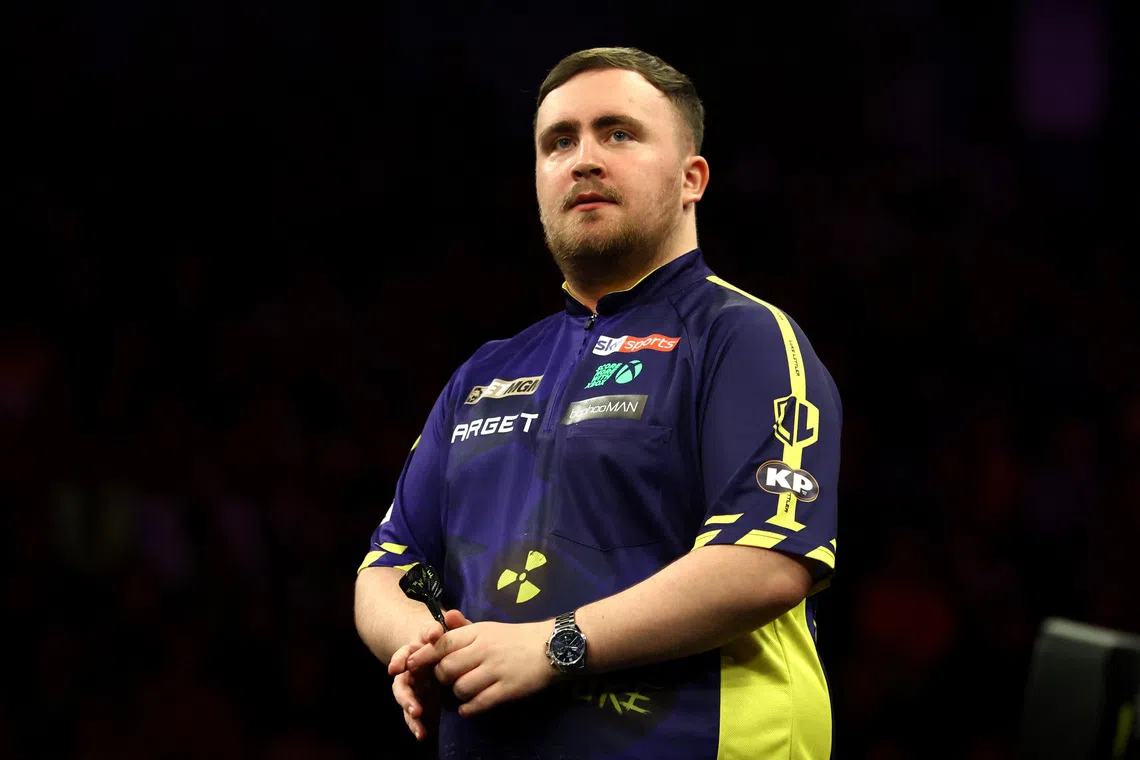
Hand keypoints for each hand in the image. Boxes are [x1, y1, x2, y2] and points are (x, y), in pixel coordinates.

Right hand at [388, 609, 470, 740]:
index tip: (396, 667)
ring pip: (404, 698)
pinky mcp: (418, 701)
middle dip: (405, 693)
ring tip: (417, 716)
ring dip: (409, 708)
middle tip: (413, 705)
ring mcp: (412, 686)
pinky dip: (415, 724)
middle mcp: (409, 669)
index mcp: (415, 651)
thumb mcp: (450, 631)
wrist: (443, 652)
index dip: (399, 659)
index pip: (404, 653)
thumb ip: (453, 624)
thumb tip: (450, 614)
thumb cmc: (447, 640)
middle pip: (401, 681)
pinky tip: (422, 734)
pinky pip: (413, 714)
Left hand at [406, 619, 556, 717]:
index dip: (422, 656)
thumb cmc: (515, 637)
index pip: (441, 644)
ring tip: (465, 690)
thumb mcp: (489, 627)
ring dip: (457, 694)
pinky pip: (477, 703)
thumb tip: (443, 618)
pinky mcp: (506, 689)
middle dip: (442, 678)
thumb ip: (464, 626)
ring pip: (460, 688)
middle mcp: (483, 650)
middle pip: (446, 669)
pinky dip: (468, 708)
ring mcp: (495, 670)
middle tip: (449, 678)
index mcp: (477, 633)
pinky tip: (469, 706)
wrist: (551, 646)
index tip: (408, 664)